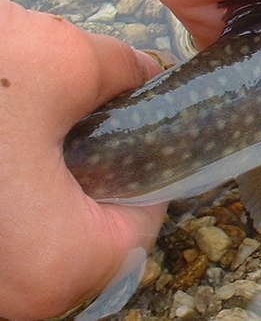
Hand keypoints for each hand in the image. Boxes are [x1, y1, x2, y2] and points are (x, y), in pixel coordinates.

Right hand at [0, 0, 166, 319]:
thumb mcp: (57, 60)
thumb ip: (120, 73)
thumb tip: (143, 74)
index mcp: (58, 266)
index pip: (142, 221)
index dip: (149, 165)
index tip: (137, 126)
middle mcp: (11, 297)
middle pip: (81, 227)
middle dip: (84, 167)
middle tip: (71, 118)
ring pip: (29, 225)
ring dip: (31, 174)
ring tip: (18, 123)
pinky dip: (0, 183)